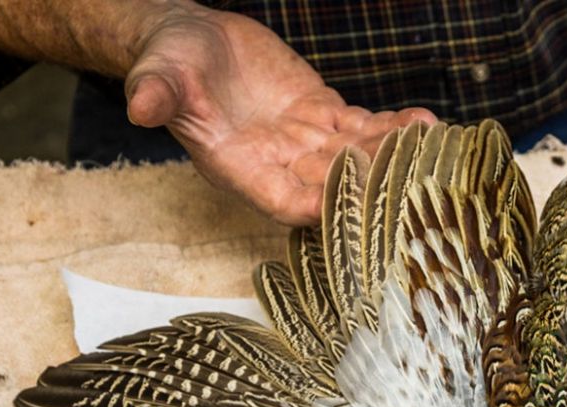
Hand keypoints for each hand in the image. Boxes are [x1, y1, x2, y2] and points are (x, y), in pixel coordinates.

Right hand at [125, 5, 434, 224]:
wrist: (191, 40)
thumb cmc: (169, 62)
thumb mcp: (158, 75)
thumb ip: (156, 94)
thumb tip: (138, 107)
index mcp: (238, 168)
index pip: (281, 200)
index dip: (313, 206)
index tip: (347, 206)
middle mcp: (278, 165)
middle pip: (330, 185)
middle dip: (368, 184)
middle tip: (408, 180)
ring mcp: (305, 142)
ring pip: (356, 157)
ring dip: (392, 155)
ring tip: (428, 148)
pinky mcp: (324, 115)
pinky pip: (365, 127)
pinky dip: (394, 126)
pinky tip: (426, 124)